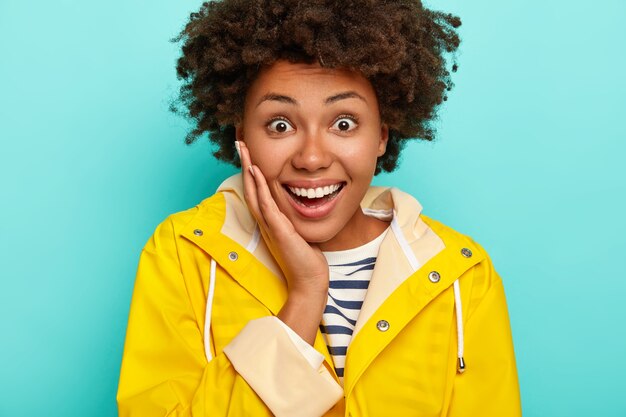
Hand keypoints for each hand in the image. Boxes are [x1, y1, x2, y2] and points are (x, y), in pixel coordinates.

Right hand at [237, 141, 327, 343]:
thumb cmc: (307, 257)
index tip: (250, 152)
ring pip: (254, 193)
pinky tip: (256, 172)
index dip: (251, 171)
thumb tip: (303, 201)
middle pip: (250, 188)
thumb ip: (295, 216)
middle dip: (245, 164)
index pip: (257, 191)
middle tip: (239, 143)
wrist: (310, 279)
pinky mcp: (279, 231)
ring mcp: (270, 226)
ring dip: (248, 170)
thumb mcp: (300, 230)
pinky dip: (260, 188)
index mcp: (270, 220)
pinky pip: (266, 205)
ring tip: (244, 150)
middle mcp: (266, 221)